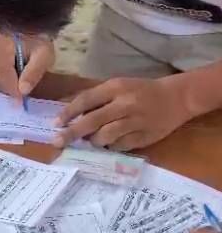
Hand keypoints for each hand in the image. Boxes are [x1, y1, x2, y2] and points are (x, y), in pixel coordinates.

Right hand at [0, 32, 53, 105]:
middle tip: (21, 98)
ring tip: (19, 84)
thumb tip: (23, 91)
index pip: (2, 75)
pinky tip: (12, 77)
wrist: (30, 24)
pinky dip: (0, 79)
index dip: (11, 90)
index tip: (20, 103)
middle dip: (8, 89)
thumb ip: (34, 72)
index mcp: (1, 47)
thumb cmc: (38, 39)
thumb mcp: (44, 54)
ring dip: (4, 85)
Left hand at [55, 75, 192, 150]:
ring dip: (93, 141)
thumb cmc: (140, 91)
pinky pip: (120, 146)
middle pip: (92, 121)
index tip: (55, 124)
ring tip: (91, 140)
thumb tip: (67, 114)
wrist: (176, 98)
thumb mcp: (117, 86)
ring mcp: (137, 121)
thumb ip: (95, 98)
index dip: (68, 113)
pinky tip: (110, 143)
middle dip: (72, 133)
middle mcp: (126, 104)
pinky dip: (111, 146)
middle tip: (57, 141)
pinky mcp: (145, 136)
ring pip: (106, 136)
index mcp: (116, 88)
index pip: (86, 100)